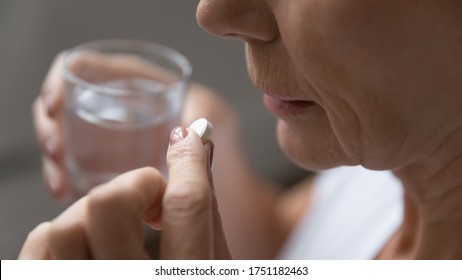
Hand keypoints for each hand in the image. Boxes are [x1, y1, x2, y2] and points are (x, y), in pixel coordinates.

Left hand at [19, 126, 230, 258]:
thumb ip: (205, 215)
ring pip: (64, 224)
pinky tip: (93, 245)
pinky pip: (39, 244)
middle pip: (108, 203)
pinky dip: (64, 232)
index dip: (189, 160)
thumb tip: (195, 156)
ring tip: (123, 230)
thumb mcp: (215, 266)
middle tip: (154, 206)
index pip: (186, 204)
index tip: (189, 140)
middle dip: (136, 188)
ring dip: (98, 213)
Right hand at [33, 52, 237, 199]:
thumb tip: (186, 131)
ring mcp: (109, 133)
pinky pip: (75, 164)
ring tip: (61, 182)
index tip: (55, 107)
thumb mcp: (214, 114)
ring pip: (64, 135)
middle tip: (57, 151)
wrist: (217, 174)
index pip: (86, 67)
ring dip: (55, 157)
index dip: (62, 81)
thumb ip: (203, 113)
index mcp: (136, 81)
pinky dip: (65, 177)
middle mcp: (117, 103)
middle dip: (51, 126)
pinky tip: (67, 193)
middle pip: (66, 103)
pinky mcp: (106, 162)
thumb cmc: (218, 137)